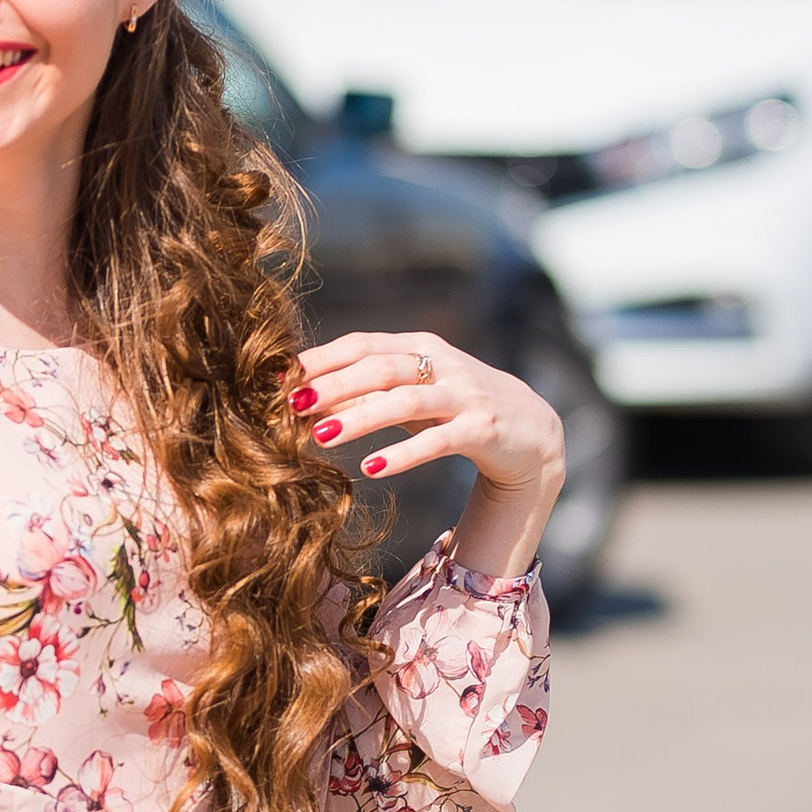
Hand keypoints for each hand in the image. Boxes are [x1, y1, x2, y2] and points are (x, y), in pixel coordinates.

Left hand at [289, 330, 564, 580]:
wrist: (530, 433)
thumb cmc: (455, 410)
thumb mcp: (410, 397)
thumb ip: (366, 393)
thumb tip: (304, 398)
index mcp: (419, 347)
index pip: (364, 344)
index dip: (323, 358)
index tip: (281, 377)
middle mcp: (442, 364)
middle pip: (380, 368)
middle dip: (333, 385)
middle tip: (292, 404)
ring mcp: (465, 395)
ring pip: (405, 401)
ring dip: (359, 417)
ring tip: (320, 436)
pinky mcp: (483, 428)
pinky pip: (437, 441)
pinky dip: (402, 454)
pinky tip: (371, 468)